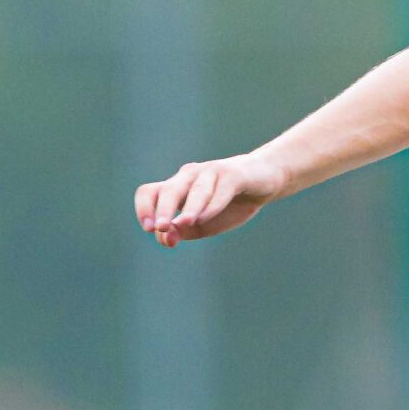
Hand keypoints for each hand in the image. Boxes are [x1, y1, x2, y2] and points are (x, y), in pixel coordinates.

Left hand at [135, 151, 285, 244]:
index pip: (149, 193)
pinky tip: (204, 218)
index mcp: (177, 188)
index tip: (149, 229)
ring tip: (183, 223)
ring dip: (187, 207)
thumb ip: (181, 231)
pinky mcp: (233, 175)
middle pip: (169, 190)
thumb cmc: (229, 203)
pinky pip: (219, 190)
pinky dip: (211, 205)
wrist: (264, 181)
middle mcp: (189, 176)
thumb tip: (165, 237)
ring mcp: (211, 172)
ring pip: (194, 189)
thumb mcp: (201, 224)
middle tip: (161, 228)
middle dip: (163, 210)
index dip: (144, 209)